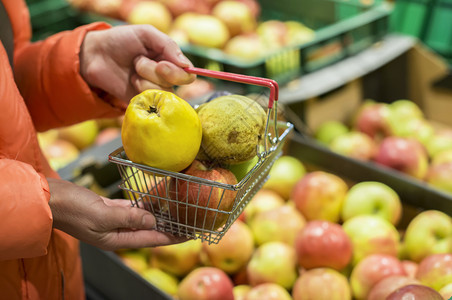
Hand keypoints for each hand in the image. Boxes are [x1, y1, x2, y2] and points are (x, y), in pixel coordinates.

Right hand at [47, 178, 185, 249]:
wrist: (51, 199)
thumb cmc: (73, 209)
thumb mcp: (103, 215)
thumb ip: (130, 218)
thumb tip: (152, 220)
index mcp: (117, 240)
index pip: (152, 240)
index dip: (173, 237)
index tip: (191, 234)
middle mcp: (119, 232)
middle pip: (151, 230)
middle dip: (170, 226)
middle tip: (190, 220)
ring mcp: (115, 221)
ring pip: (144, 218)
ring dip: (160, 214)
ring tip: (179, 209)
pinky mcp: (111, 209)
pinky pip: (134, 208)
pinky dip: (146, 203)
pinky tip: (157, 198)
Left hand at [79, 24, 195, 103]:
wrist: (95, 54)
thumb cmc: (122, 40)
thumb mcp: (146, 34)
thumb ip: (168, 45)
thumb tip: (187, 66)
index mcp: (171, 60)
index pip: (188, 75)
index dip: (177, 73)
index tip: (161, 64)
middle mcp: (166, 78)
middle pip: (174, 85)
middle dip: (154, 72)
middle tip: (138, 62)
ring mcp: (154, 90)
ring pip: (162, 94)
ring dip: (144, 80)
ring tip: (132, 71)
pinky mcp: (142, 101)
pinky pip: (150, 103)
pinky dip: (139, 91)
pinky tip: (130, 82)